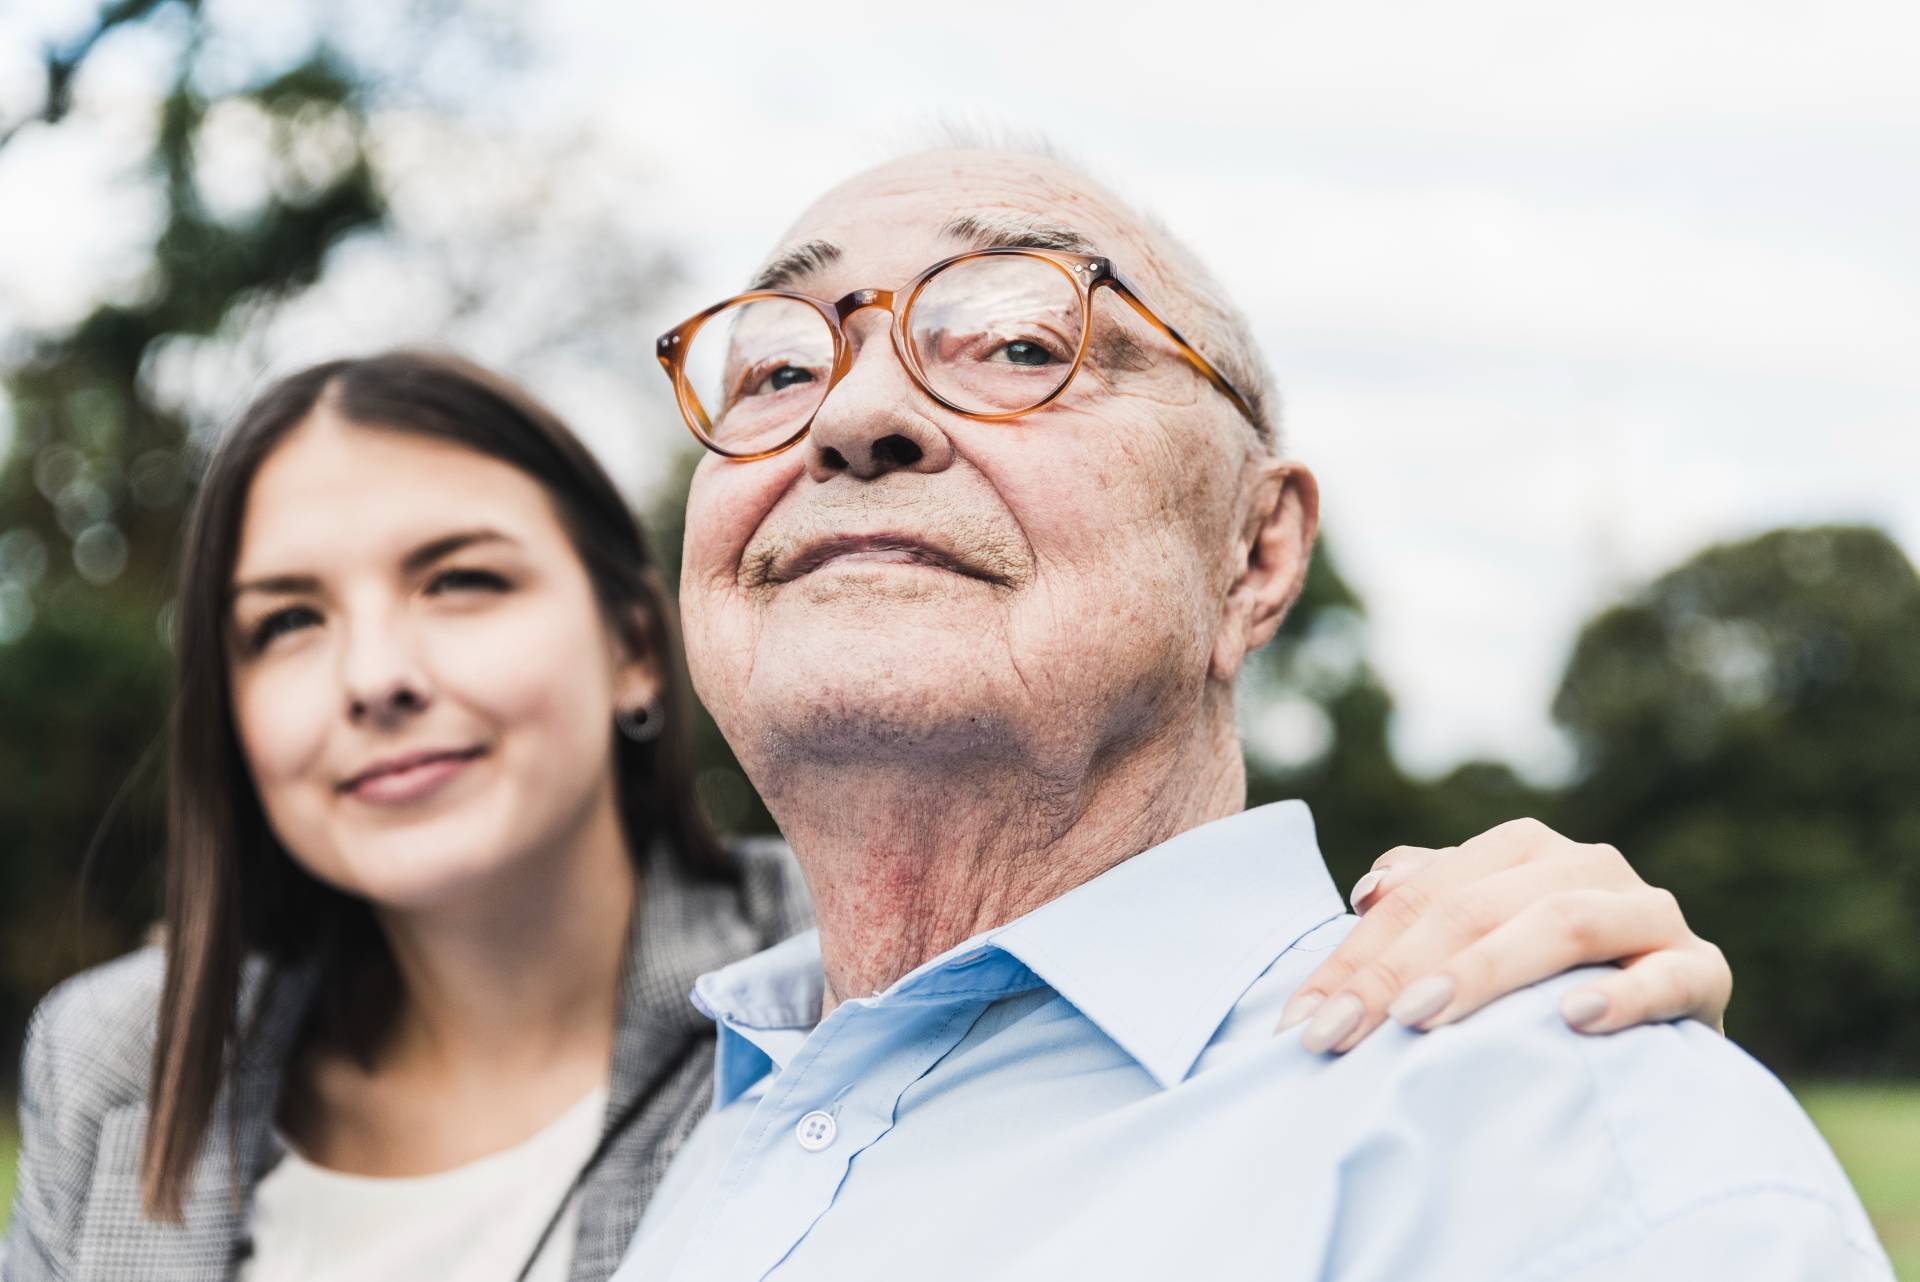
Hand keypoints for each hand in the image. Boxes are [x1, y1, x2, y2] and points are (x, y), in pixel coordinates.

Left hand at [1277, 818, 1731, 1054]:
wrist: (1664, 1021)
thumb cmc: (1549, 981)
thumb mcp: (1480, 939)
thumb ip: (1427, 901)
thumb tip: (1369, 887)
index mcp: (1521, 850)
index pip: (1419, 895)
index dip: (1352, 957)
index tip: (1299, 1022)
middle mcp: (1585, 866)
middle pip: (1475, 906)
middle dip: (1396, 972)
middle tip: (1340, 1034)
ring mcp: (1648, 913)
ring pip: (1563, 923)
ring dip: (1489, 970)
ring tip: (1424, 1016)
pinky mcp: (1703, 970)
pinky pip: (1669, 975)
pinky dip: (1624, 995)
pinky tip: (1574, 1019)